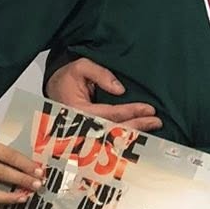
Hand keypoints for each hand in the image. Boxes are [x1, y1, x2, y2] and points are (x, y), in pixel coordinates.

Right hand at [47, 56, 161, 131]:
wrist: (53, 89)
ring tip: (153, 127)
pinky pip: (108, 141)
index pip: (109, 114)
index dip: (131, 112)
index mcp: (78, 110)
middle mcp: (80, 126)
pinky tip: (140, 134)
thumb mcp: (81, 67)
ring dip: (134, 135)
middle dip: (137, 126)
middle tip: (156, 121)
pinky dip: (125, 139)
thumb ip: (100, 74)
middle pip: (113, 130)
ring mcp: (83, 134)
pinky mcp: (88, 137)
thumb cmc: (66, 78)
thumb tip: (120, 89)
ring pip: (112, 139)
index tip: (149, 109)